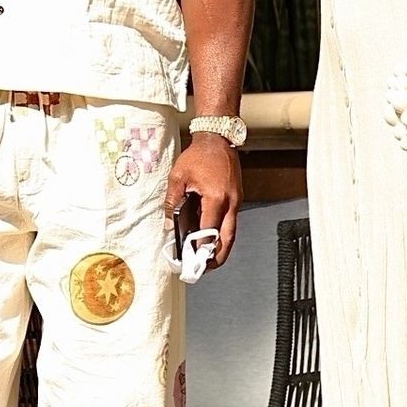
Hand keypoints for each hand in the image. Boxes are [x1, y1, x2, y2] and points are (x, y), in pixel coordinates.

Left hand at [166, 134, 241, 268]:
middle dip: (217, 256)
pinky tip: (210, 236)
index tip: (191, 258)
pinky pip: (230, 220)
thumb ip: (173, 202)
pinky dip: (222, 232)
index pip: (209, 231)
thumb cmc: (200, 155)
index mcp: (216, 198)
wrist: (218, 138)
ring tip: (207, 257)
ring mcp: (236, 201)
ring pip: (231, 231)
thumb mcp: (179, 177)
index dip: (200, 247)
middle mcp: (230, 202)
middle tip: (205, 267)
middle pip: (228, 239)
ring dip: (221, 246)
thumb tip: (170, 224)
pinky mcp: (236, 198)